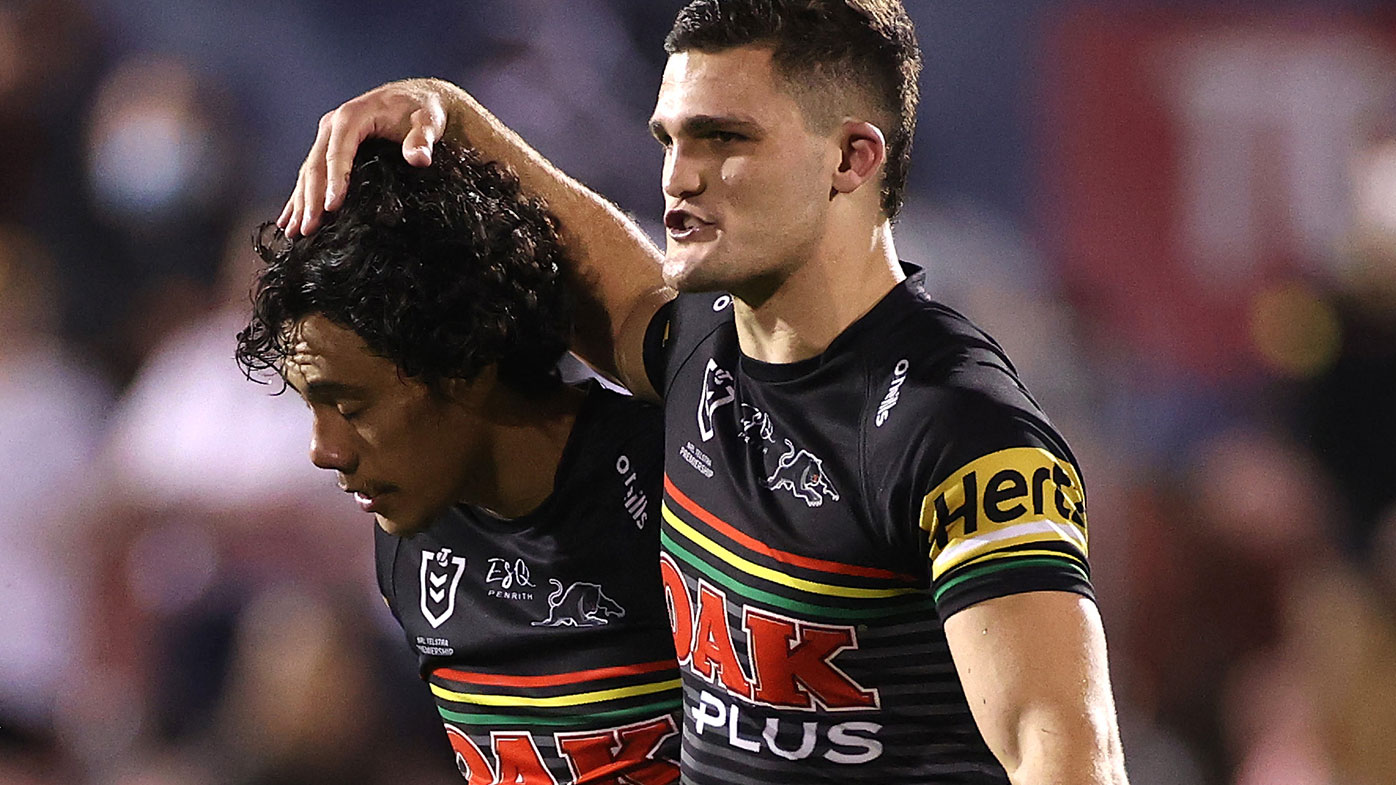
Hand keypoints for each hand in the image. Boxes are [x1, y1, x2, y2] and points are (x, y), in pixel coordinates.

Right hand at [279, 80, 448, 237]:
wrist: (417, 98)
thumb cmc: (422, 110)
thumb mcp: (428, 121)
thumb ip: (422, 139)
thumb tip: (419, 158)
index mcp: (352, 117)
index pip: (338, 152)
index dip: (334, 180)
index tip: (332, 207)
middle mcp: (333, 125)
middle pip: (316, 165)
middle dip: (311, 198)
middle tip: (309, 228)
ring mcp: (328, 137)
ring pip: (308, 172)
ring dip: (300, 202)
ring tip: (295, 232)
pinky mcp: (329, 148)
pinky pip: (311, 174)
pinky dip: (300, 196)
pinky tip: (290, 219)